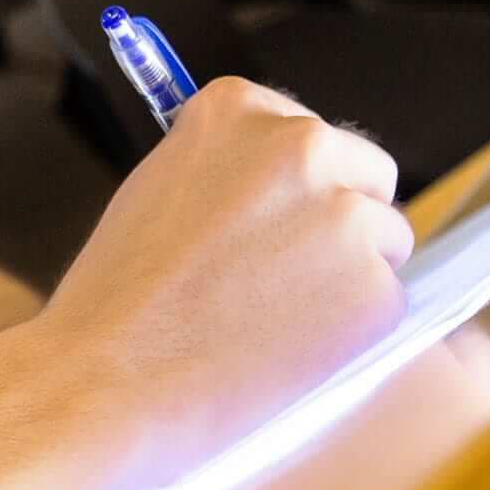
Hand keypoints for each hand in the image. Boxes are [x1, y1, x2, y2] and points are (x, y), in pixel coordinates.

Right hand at [36, 77, 412, 453]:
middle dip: (340, 222)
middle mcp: (301, 144)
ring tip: (273, 321)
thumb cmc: (116, 299)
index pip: (310, 133)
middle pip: (369, 173)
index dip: (293, 190)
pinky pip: (386, 304)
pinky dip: (351, 334)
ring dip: (349, 278)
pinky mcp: (375, 290)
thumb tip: (291, 188)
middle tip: (282, 278)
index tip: (263, 227)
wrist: (102, 381)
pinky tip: (286, 353)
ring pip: (386, 241)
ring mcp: (345, 217)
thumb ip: (229, 172)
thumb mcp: (161, 189)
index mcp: (239, 108)